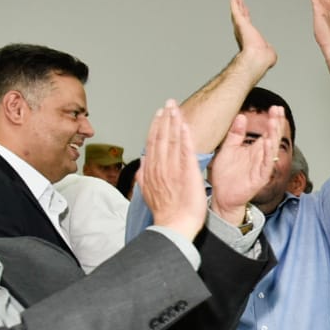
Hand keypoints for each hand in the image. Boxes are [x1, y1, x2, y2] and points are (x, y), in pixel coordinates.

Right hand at [139, 100, 207, 240]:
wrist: (174, 226)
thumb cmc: (166, 214)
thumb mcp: (148, 194)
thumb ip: (144, 178)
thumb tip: (141, 166)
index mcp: (152, 171)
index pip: (153, 144)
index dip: (156, 127)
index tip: (159, 114)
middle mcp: (160, 167)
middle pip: (161, 137)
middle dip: (165, 118)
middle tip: (168, 103)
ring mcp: (173, 168)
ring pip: (172, 140)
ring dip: (174, 122)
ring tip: (175, 108)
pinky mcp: (187, 172)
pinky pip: (185, 150)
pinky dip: (185, 136)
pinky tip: (185, 124)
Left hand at [208, 107, 281, 222]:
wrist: (221, 196)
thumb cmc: (225, 175)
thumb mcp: (228, 149)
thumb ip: (235, 134)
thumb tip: (241, 116)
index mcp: (255, 150)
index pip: (268, 132)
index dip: (272, 120)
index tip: (275, 107)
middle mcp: (261, 157)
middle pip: (273, 137)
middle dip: (276, 123)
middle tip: (278, 109)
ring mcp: (261, 167)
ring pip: (271, 149)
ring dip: (273, 135)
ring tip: (274, 121)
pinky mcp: (259, 178)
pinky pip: (266, 165)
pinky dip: (267, 154)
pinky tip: (267, 142)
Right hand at [230, 0, 276, 73]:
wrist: (258, 57)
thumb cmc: (263, 58)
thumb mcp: (268, 52)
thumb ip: (268, 49)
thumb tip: (270, 52)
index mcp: (250, 38)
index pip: (248, 25)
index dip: (247, 19)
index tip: (246, 13)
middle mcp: (244, 32)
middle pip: (242, 17)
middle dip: (240, 9)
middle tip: (238, 2)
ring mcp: (241, 26)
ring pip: (238, 12)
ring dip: (236, 4)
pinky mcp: (240, 22)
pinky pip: (236, 10)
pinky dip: (234, 3)